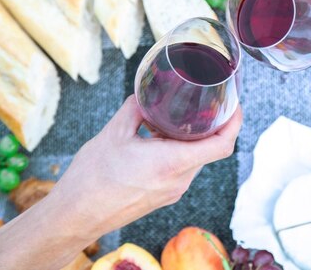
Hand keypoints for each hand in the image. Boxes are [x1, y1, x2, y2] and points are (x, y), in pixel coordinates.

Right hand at [52, 95, 242, 238]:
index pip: (222, 145)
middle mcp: (179, 180)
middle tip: (203, 104)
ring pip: (195, 160)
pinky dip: (178, 152)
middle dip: (210, 126)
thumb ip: (136, 109)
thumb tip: (147, 95)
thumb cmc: (92, 177)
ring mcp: (172, 192)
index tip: (234, 106)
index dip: (234, 123)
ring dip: (191, 140)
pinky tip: (158, 141)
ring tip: (173, 120)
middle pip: (210, 150)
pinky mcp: (163, 197)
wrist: (76, 215)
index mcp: (172, 162)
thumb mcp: (114, 133)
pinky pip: (181, 170)